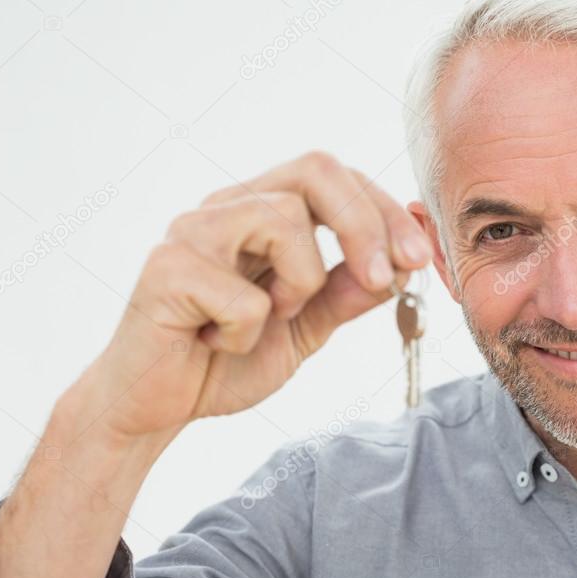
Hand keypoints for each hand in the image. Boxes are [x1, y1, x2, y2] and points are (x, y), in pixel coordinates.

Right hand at [72, 151, 430, 439]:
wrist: (156, 408)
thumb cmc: (226, 359)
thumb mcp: (308, 327)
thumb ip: (350, 293)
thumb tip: (405, 263)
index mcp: (263, 211)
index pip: (337, 178)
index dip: (386, 211)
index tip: (420, 258)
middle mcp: (227, 207)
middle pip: (315, 169)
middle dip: (366, 224)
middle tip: (385, 277)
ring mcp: (193, 231)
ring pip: (283, 219)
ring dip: (300, 283)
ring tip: (270, 317)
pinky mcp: (166, 268)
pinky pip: (243, 294)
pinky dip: (247, 331)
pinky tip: (218, 341)